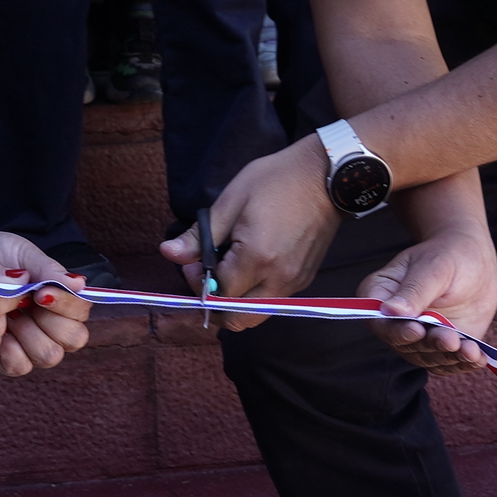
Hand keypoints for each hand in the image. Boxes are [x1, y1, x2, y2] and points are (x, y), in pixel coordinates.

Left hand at [158, 137, 341, 332]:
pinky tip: (249, 267)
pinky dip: (254, 295)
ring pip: (256, 315)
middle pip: (237, 320)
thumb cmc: (276, 181)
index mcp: (256, 258)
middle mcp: (277, 279)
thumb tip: (168, 253)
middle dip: (214, 306)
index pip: (216, 295)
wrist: (328, 176)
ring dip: (235, 303)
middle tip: (207, 276)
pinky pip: (273, 302)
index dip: (198, 283)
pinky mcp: (304, 279)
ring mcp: (294, 282)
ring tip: (228, 271)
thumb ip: (199, 237)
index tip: (195, 261)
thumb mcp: (230, 201)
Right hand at [358, 226, 496, 371]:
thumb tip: (390, 310)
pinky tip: (477, 359)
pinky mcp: (441, 347)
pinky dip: (463, 364)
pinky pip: (448, 362)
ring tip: (469, 350)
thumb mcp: (433, 268)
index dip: (396, 331)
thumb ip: (414, 291)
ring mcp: (419, 337)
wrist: (474, 261)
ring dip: (448, 357)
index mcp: (381, 297)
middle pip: (405, 345)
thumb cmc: (448, 255)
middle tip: (450, 339)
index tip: (416, 330)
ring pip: (427, 357)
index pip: (379, 322)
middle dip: (429, 345)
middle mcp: (396, 323)